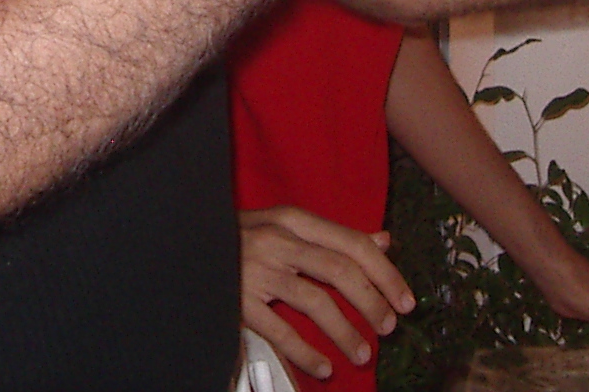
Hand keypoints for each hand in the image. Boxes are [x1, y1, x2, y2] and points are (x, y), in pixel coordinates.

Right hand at [239, 206, 415, 381]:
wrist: (182, 242)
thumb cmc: (238, 237)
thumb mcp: (285, 226)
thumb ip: (332, 236)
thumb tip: (383, 240)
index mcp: (292, 220)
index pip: (352, 242)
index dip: (385, 273)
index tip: (405, 299)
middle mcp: (277, 240)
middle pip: (340, 269)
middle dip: (373, 301)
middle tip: (389, 326)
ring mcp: (257, 270)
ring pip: (316, 302)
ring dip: (346, 332)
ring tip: (362, 353)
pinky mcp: (238, 301)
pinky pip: (281, 332)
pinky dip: (307, 354)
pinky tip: (323, 367)